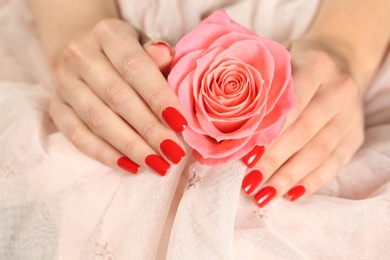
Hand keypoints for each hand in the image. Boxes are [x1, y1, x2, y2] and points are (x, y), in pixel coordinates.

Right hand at [49, 19, 187, 175]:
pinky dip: (105, 154)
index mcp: (108, 34)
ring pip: (97, 120)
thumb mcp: (144, 46)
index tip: (181, 124)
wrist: (83, 50)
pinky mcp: (56, 106)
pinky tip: (131, 166)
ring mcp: (64, 82)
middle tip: (174, 153)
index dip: (159, 98)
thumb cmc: (126, 53)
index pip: (135, 67)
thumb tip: (168, 57)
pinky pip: (78, 135)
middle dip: (149, 129)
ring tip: (158, 165)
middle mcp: (80, 55)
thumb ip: (157, 57)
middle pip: (117, 97)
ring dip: (131, 147)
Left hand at [241, 40, 364, 206]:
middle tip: (249, 182)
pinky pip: (335, 163)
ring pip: (319, 152)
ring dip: (289, 177)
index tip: (245, 156)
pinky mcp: (355, 134)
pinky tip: (291, 194)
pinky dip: (312, 181)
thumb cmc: (297, 61)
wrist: (340, 58)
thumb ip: (258, 81)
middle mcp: (339, 90)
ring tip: (264, 195)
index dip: (268, 132)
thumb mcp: (279, 58)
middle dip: (273, 161)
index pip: (290, 104)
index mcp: (317, 66)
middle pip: (303, 132)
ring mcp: (350, 115)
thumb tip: (222, 120)